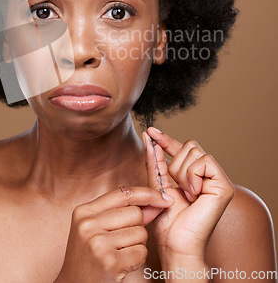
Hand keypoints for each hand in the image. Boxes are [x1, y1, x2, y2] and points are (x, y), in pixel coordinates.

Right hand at [55, 186, 173, 282]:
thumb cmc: (88, 256)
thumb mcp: (96, 228)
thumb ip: (122, 212)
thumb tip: (155, 201)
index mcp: (84, 211)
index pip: (123, 192)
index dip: (147, 193)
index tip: (163, 198)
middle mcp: (88, 224)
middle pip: (135, 213)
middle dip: (138, 227)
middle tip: (122, 241)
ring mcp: (98, 243)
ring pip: (141, 233)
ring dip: (138, 245)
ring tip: (120, 253)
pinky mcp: (110, 262)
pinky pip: (141, 252)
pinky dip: (138, 259)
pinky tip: (123, 264)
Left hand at [143, 128, 234, 267]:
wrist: (176, 243)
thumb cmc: (168, 221)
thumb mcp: (157, 184)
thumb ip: (156, 161)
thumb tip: (149, 137)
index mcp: (194, 175)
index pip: (182, 148)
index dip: (166, 139)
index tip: (150, 131)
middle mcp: (208, 175)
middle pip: (189, 145)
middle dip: (175, 163)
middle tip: (177, 187)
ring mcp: (218, 180)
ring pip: (195, 152)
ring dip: (182, 172)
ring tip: (186, 194)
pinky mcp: (224, 186)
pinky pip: (204, 161)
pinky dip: (192, 175)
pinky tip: (193, 193)